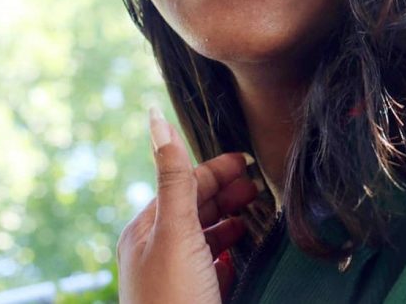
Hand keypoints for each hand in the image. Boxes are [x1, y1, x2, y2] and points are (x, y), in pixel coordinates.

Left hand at [117, 107, 257, 303]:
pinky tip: (243, 249)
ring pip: (206, 235)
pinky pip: (213, 264)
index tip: (248, 161)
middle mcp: (157, 251)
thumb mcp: (176, 232)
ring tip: (257, 212)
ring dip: (231, 219)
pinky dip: (230, 250)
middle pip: (196, 207)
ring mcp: (175, 277)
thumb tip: (157, 121)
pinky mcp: (193, 299)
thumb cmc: (174, 300)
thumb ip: (175, 177)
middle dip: (227, 192)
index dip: (216, 169)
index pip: (184, 183)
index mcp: (146, 230)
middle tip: (259, 185)